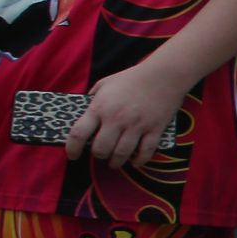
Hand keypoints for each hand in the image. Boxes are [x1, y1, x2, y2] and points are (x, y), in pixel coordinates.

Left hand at [65, 64, 186, 166]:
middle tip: (101, 154)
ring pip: (121, 154)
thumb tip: (84, 111)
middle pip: (100, 149)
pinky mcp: (154, 129)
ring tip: (115, 162)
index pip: (78, 134)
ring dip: (116, 162)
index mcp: (100, 107)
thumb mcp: (105, 83)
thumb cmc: (132, 78)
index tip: (72, 155)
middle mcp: (116, 118)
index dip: (72, 148)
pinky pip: (145, 152)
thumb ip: (92, 98)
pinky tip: (135, 161)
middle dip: (98, 155)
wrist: (164, 75)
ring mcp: (136, 125)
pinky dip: (139, 161)